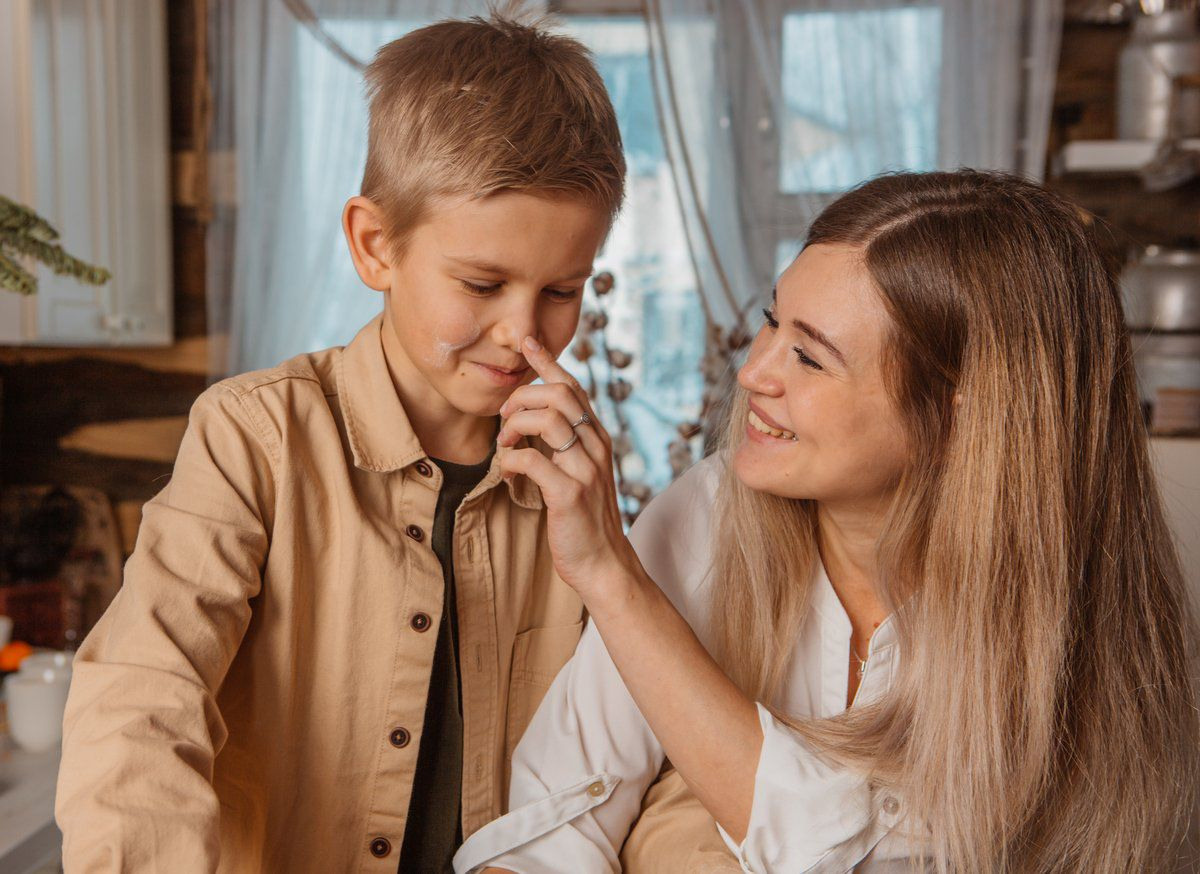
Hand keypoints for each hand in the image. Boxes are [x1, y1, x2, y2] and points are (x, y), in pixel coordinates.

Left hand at [497, 336, 640, 605]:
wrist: (603, 564)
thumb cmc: (584, 520)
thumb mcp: (580, 473)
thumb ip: (564, 445)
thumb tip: (533, 420)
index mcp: (597, 439)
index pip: (574, 388)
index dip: (549, 362)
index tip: (528, 343)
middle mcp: (596, 447)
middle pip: (559, 395)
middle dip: (522, 398)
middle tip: (504, 419)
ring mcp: (585, 470)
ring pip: (547, 420)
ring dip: (515, 427)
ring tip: (504, 445)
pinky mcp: (569, 495)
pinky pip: (532, 461)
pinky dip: (511, 462)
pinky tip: (507, 474)